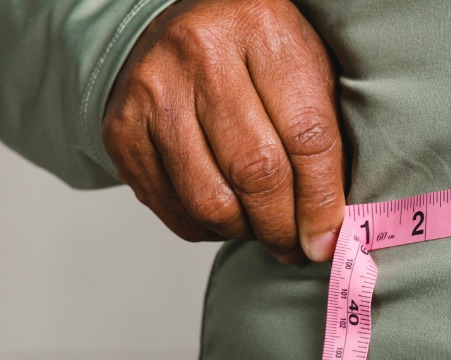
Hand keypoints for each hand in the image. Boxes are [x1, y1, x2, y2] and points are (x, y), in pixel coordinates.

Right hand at [102, 0, 343, 263]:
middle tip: (297, 247)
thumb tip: (329, 229)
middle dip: (283, 227)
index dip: (322, 200)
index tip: (328, 239)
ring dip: (244, 232)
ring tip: (263, 229)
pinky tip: (226, 214)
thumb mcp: (306, 63)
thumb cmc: (256, 49)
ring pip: (209, 199)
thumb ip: (324, 134)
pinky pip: (172, 208)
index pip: (306, 135)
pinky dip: (206, 227)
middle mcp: (201, 53)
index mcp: (262, 28)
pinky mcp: (121, 129)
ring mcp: (153, 91)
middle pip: (256, 172)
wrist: (178, 19)